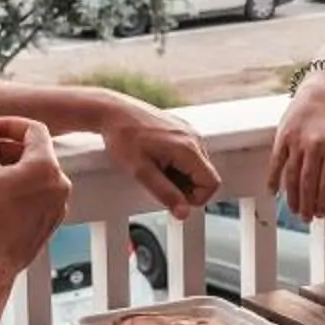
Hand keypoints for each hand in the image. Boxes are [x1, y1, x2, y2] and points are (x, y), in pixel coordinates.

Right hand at [0, 112, 72, 283]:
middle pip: (35, 151)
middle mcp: (60, 184)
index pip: (33, 129)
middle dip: (7, 147)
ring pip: (36, 174)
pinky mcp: (50, 222)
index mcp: (47, 167)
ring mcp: (58, 205)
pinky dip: (19, 187)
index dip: (8, 124)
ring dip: (12, 167)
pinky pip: (38, 194)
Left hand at [102, 104, 220, 216]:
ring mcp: (190, 132)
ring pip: (198, 167)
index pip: (211, 183)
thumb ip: (165, 193)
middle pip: (206, 176)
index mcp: (188, 148)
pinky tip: (157, 158)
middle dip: (185, 187)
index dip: (194, 198)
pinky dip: (177, 164)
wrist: (113, 111)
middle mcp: (194, 138)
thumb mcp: (140, 171)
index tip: (172, 197)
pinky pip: (191, 156)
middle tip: (157, 181)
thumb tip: (184, 213)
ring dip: (180, 176)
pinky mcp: (183, 130)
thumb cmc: (123, 138)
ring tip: (155, 168)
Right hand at [268, 80, 324, 225]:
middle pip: (308, 182)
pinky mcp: (282, 136)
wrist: (319, 96)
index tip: (320, 215)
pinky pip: (276, 162)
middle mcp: (315, 145)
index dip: (322, 201)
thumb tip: (321, 196)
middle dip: (307, 204)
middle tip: (306, 219)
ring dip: (292, 196)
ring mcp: (297, 140)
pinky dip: (274, 179)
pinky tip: (273, 193)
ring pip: (292, 175)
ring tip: (294, 211)